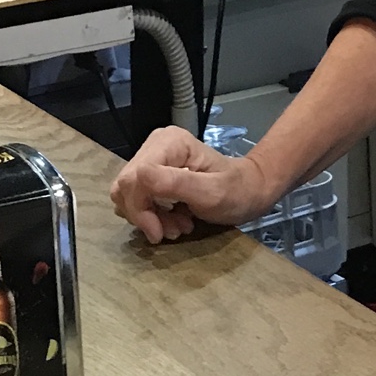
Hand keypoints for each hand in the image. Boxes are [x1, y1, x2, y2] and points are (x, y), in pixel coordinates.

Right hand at [109, 126, 279, 242]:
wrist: (248, 191)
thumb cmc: (236, 191)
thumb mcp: (212, 192)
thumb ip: (176, 184)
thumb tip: (140, 178)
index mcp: (169, 143)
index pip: (134, 177)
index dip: (140, 208)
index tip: (159, 232)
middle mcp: (156, 145)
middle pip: (126, 186)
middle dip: (145, 215)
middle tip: (173, 230)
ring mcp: (152, 159)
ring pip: (127, 195)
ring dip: (148, 217)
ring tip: (177, 226)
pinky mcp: (152, 174)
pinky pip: (136, 198)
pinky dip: (150, 215)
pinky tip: (172, 220)